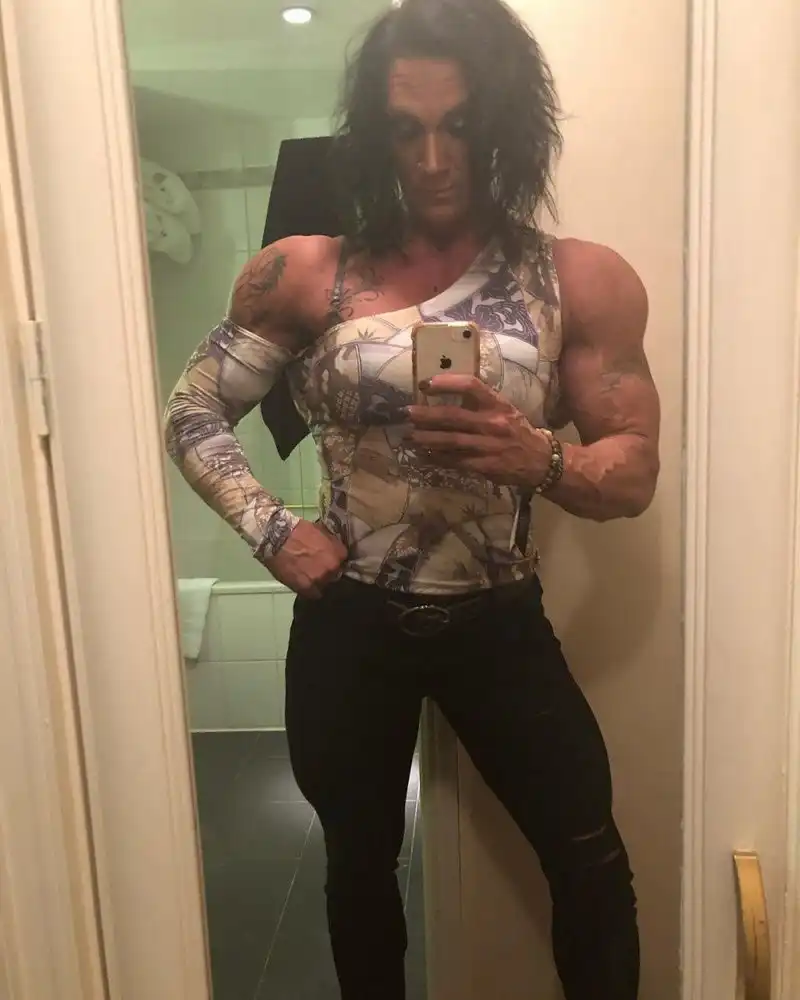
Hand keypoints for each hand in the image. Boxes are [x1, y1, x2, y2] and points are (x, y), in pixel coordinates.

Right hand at [266, 519, 347, 598]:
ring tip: (307, 576)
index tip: (327, 560)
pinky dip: (309, 591)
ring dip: (318, 583)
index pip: (343, 562)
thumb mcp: (320, 530)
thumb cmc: (297, 531)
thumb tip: (334, 549)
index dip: (333, 561)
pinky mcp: (306, 589)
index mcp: (339, 554)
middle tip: (315, 567)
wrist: (276, 538)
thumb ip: (331, 543)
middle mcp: (332, 568)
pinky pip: (313, 595)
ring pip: (324, 586)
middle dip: (327, 572)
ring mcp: (320, 579)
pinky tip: (302, 584)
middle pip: (334, 575)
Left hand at [405, 375, 553, 487]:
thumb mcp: (504, 409)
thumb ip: (480, 403)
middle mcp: (492, 423)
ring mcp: (488, 445)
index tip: (425, 384)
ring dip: (426, 438)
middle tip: (406, 413)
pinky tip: (424, 455)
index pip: (470, 385)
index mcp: (497, 404)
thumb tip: (446, 394)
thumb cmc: (518, 431)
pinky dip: (437, 458)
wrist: (541, 461)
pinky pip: (455, 461)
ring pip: (450, 441)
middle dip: (426, 415)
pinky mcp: (484, 466)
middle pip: (453, 416)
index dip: (446, 382)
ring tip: (409, 436)